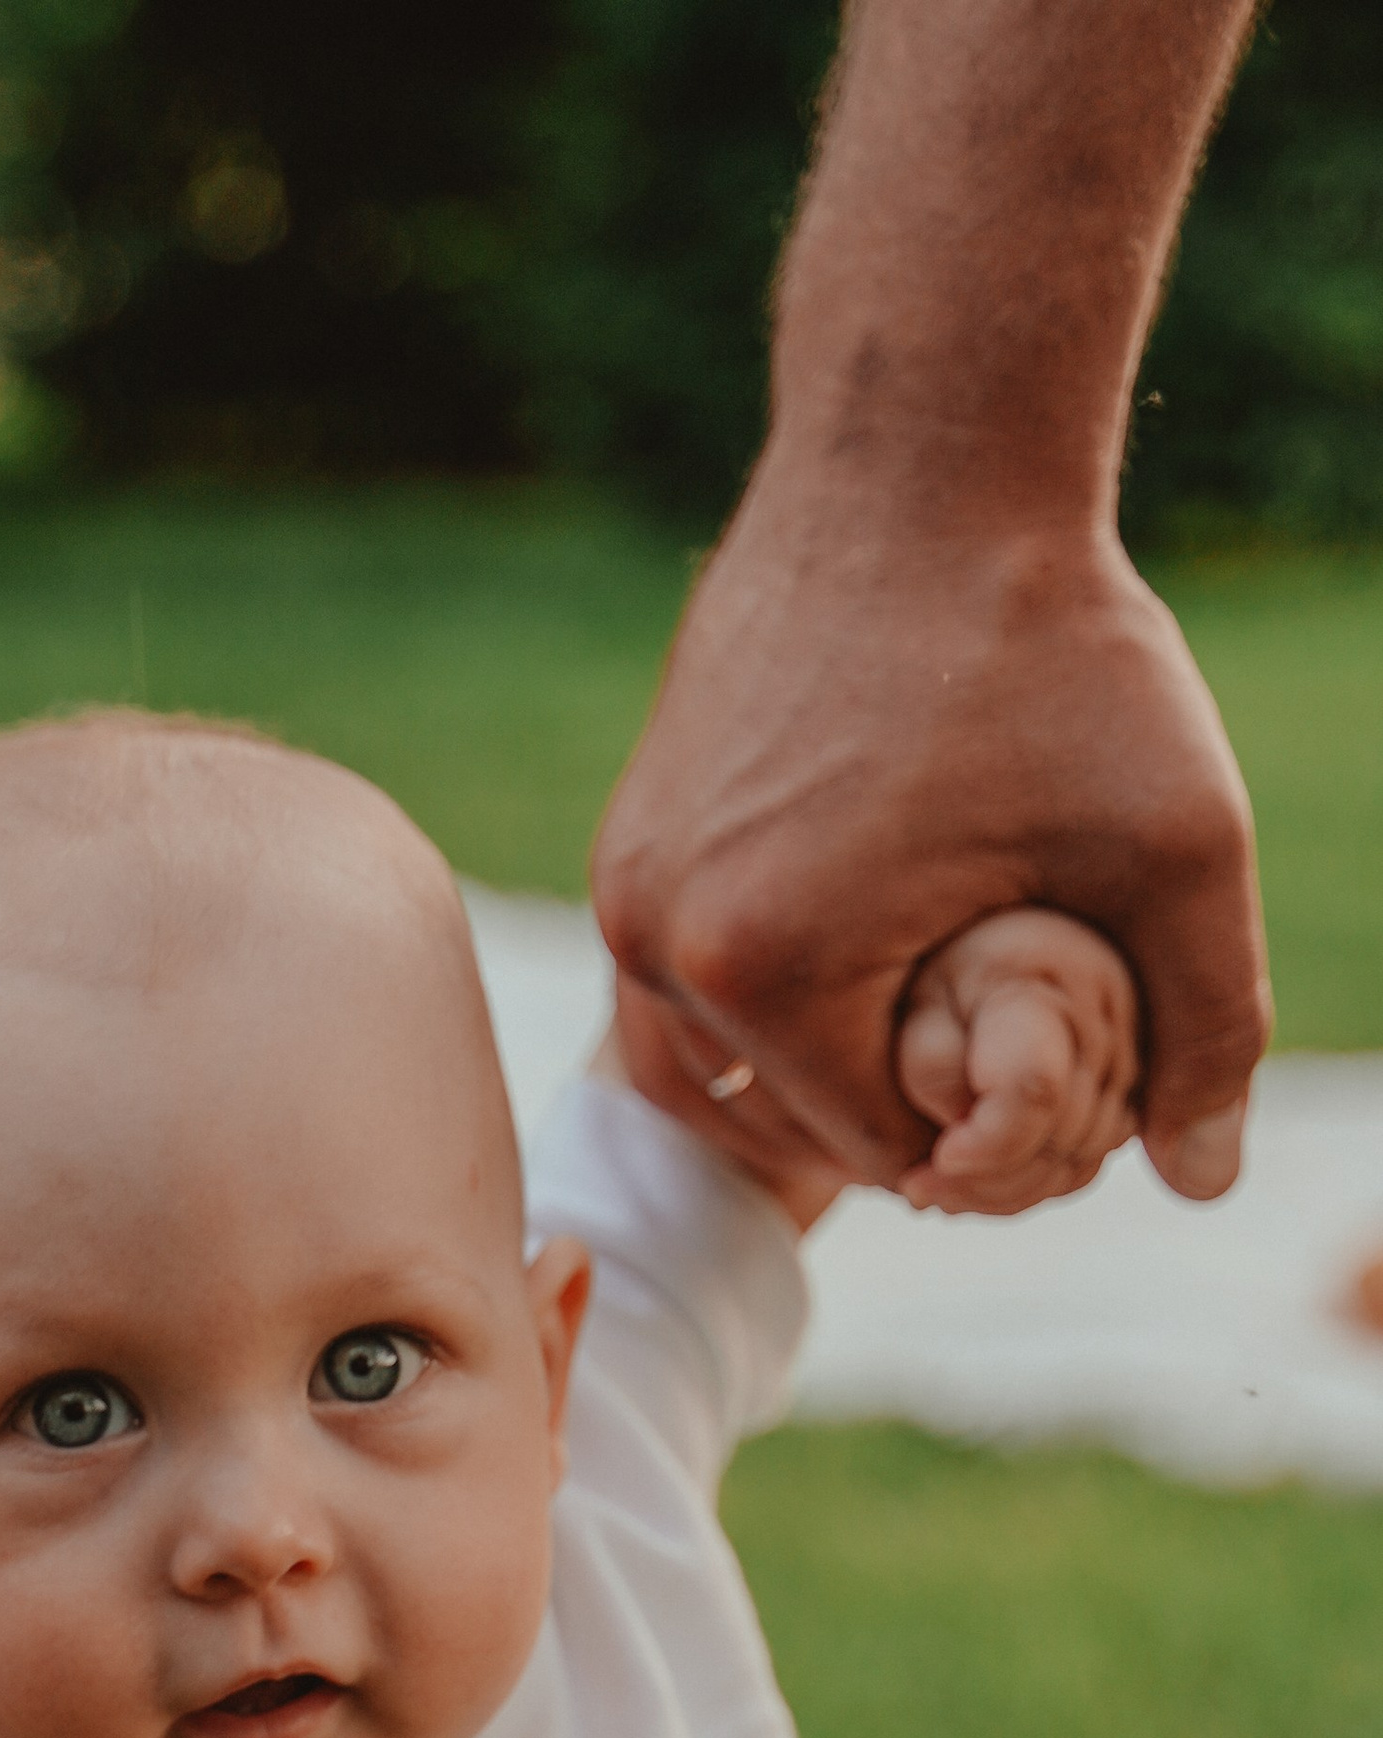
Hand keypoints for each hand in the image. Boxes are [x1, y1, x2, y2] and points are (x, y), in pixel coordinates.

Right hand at [594, 506, 1266, 1215]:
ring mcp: (625, 886)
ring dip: (812, 1078)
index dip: (986, 1144)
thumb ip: (1211, 1021)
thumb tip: (1208, 1180)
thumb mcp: (1179, 842)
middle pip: (781, 1128)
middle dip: (892, 1115)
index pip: (883, 1155)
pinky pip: (679, 990)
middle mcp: (661, 940)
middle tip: (999, 1058)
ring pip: (710, 1074)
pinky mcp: (624, 839)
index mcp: (771, 970)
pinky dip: (761, 1010)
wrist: (924, 459)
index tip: (1060, 1078)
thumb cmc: (1057, 642)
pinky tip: (865, 964)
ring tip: (925, 1026)